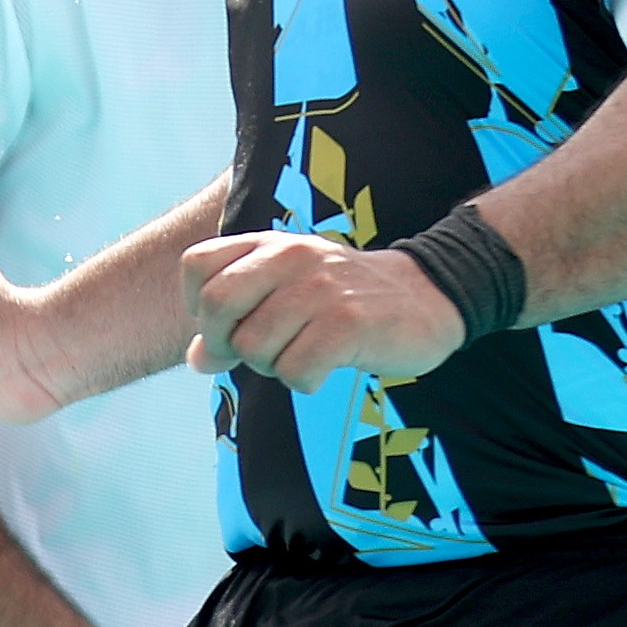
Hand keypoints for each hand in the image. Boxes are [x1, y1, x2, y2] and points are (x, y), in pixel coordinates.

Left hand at [184, 232, 461, 391]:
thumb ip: (238, 319)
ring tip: (305, 354)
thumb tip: (198, 359)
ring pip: (254, 348)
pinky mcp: (348, 324)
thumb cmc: (346, 300)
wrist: (429, 295)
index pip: (196, 266)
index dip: (199, 307)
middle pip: (216, 307)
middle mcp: (290, 258)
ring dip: (273, 367)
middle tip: (262, 352)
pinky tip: (328, 367)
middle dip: (228, 343)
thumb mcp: (287, 294)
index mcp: (269, 244)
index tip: (230, 324)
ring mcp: (320, 289)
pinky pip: (295, 372)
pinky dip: (305, 382)